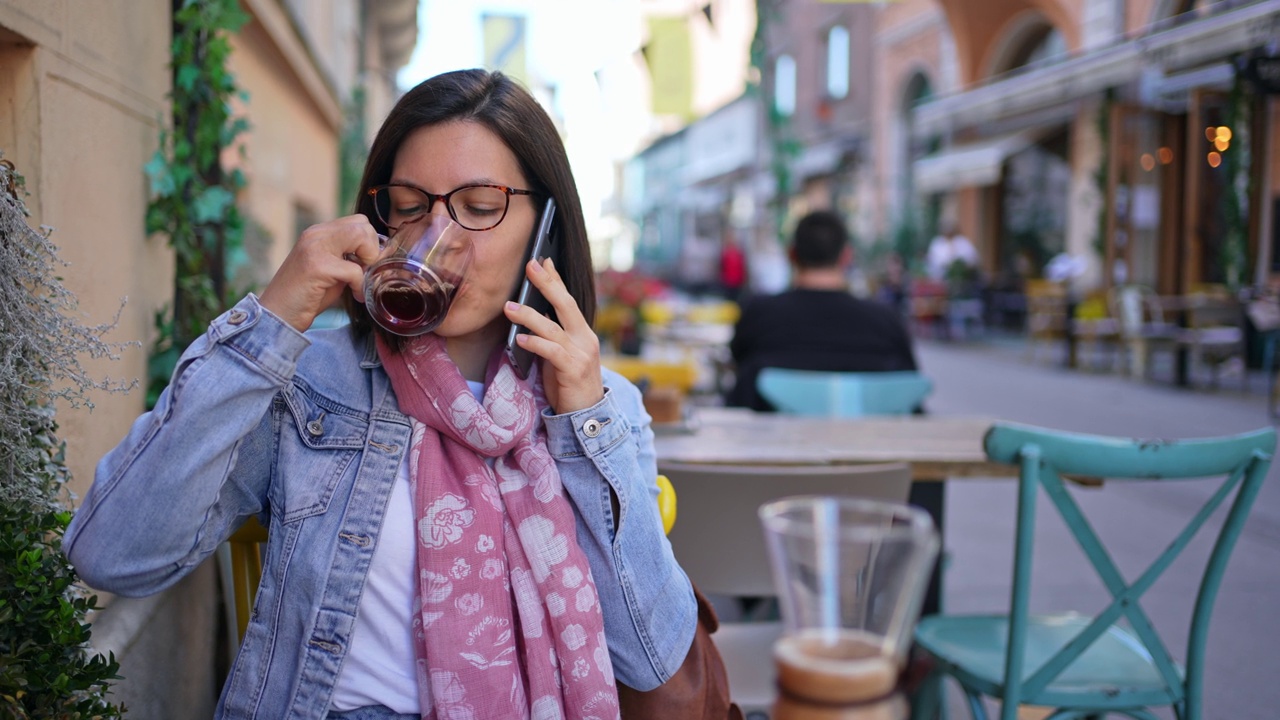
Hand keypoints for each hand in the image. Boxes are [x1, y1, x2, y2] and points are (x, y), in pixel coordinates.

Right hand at [259, 215, 382, 331]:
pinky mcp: (317, 266)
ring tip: (360, 282)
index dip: (370, 243)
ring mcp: (315, 248)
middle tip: (366, 272)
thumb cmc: (306, 296)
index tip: (367, 265)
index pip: (358, 222)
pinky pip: (355, 270)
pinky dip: (360, 286)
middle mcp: (316, 234)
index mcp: (318, 233)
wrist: (277, 315)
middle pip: (362, 224)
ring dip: (368, 262)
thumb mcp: (331, 269)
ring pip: (360, 236)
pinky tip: (356, 295)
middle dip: (372, 250)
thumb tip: (379, 254)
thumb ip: (350, 257)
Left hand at [504, 258, 603, 413]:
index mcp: (583, 332)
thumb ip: (551, 336)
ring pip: (553, 328)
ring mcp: (581, 354)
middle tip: (530, 266)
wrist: (587, 415)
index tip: (543, 260)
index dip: (556, 279)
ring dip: (529, 316)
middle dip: (548, 284)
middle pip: (566, 305)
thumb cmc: (569, 383)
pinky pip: (551, 352)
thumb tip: (529, 314)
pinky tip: (520, 339)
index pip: (568, 300)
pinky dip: (535, 343)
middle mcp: (585, 339)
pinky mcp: (573, 370)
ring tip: (509, 307)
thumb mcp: (561, 354)